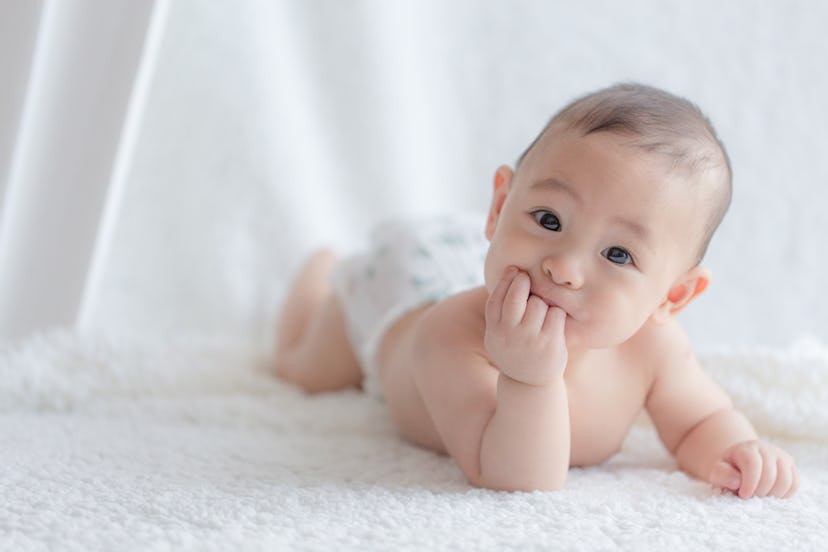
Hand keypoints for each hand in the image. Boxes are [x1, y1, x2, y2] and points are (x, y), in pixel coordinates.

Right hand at [484, 266, 566, 385]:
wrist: (529, 383)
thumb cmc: (516, 349)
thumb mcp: (498, 335)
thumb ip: (500, 311)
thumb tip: (511, 273)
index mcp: (495, 330)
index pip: (496, 298)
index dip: (506, 280)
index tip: (515, 271)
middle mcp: (509, 334)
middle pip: (516, 296)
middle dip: (523, 282)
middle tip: (527, 278)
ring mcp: (530, 340)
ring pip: (538, 303)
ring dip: (542, 303)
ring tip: (540, 314)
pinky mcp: (550, 344)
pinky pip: (556, 314)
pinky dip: (556, 314)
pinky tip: (553, 323)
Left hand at [709, 439, 798, 498]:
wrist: (741, 464)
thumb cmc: (728, 470)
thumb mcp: (718, 472)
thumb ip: (722, 475)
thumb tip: (737, 482)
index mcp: (746, 448)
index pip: (753, 464)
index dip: (749, 483)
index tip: (743, 495)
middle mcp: (766, 449)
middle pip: (770, 475)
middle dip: (760, 492)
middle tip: (750, 498)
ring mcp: (781, 457)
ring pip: (786, 481)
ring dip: (773, 495)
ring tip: (760, 497)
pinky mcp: (791, 467)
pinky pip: (794, 485)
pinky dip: (784, 495)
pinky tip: (771, 496)